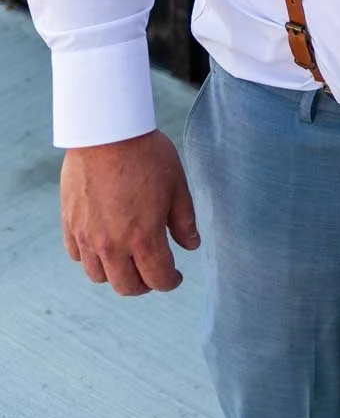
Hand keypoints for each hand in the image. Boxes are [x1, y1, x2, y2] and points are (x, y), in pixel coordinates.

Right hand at [61, 129, 199, 295]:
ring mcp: (87, 237)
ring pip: (98, 276)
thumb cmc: (146, 154)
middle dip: (144, 285)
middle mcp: (112, 245)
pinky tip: (103, 246)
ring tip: (127, 260)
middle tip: (153, 273)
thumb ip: (184, 221)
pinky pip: (77, 256)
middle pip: (126, 286)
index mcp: (143, 237)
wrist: (106, 131)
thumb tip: (191, 246)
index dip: (170, 282)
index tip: (175, 277)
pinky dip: (91, 258)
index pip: (158, 279)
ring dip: (116, 274)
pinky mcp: (70, 224)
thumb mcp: (176, 185)